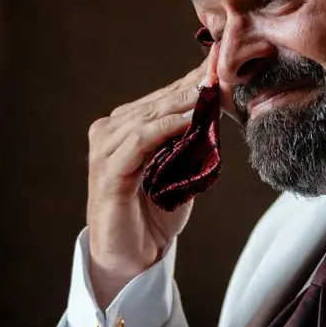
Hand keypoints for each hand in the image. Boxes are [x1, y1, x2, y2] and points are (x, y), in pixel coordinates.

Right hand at [85, 59, 214, 306]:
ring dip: (179, 104)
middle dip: (190, 88)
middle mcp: (109, 134)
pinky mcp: (107, 173)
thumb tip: (217, 113)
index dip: (191, 82)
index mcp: (124, 129)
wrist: (131, 259)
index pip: (162, 98)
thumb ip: (190, 145)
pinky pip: (138, 142)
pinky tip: (186, 121)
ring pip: (146, 117)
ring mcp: (104, 151)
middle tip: (219, 73)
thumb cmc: (152, 216)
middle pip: (155, 102)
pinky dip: (163, 129)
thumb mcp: (178, 173)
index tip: (221, 68)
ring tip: (207, 93)